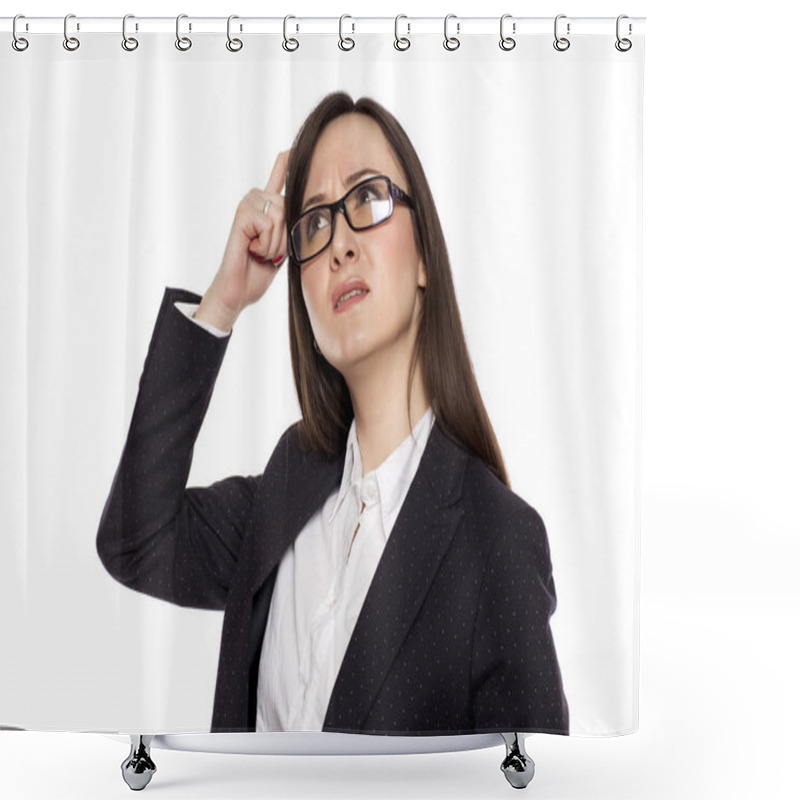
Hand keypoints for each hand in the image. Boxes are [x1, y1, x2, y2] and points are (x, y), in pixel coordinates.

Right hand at [196, 150, 290, 330]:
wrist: (239, 289)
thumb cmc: (260, 269)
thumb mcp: (284, 244)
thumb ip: (291, 224)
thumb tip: (308, 207)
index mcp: (268, 205)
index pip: (280, 175)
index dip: (288, 160)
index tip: (296, 145)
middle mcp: (257, 199)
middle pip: (291, 206)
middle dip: (286, 236)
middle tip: (268, 250)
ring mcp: (248, 203)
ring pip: (281, 217)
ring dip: (275, 243)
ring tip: (259, 250)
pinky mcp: (242, 213)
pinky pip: (269, 224)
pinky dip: (265, 244)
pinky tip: (251, 249)